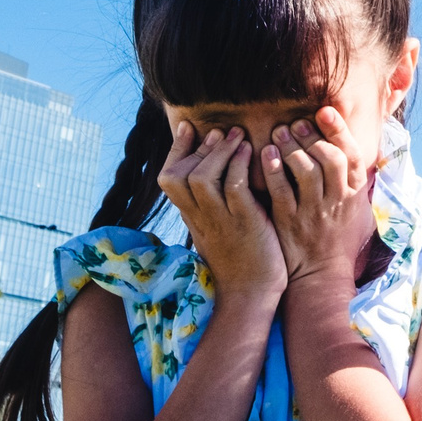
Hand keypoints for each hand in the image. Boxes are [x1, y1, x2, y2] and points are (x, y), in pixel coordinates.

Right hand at [158, 122, 285, 305]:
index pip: (169, 179)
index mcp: (192, 216)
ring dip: (219, 153)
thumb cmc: (242, 256)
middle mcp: (200, 218)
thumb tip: (214, 171)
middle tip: (218, 131)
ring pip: (201, 179)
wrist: (252, 293)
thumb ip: (212, 202)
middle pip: (177, 176)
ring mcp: (220, 221)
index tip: (189, 127)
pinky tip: (252, 152)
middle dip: (198, 148)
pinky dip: (240, 165)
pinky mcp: (244, 224)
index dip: (176, 150)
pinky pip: (234, 188)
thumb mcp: (219, 226)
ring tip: (237, 136)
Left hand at [261, 108, 371, 291]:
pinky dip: (273, 168)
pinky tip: (265, 153)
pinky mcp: (289, 221)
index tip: (325, 112)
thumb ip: (353, 183)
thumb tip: (349, 151)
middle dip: (311, 135)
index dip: (338, 131)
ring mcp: (312, 211)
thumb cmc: (339, 242)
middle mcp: (336, 201)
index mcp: (354, 195)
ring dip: (291, 146)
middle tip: (296, 121)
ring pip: (305, 169)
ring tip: (279, 132)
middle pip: (327, 157)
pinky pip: (281, 189)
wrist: (321, 277)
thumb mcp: (358, 212)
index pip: (351, 155)